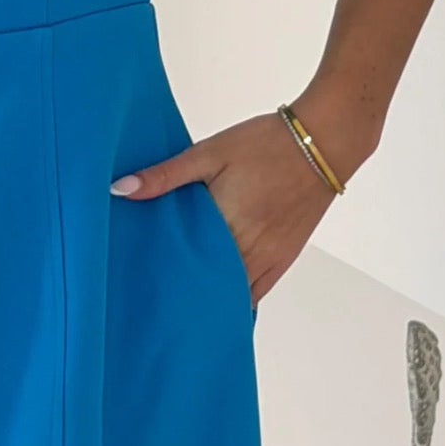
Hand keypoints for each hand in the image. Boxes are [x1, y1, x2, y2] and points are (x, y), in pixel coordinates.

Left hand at [109, 110, 338, 307]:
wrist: (324, 143)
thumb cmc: (266, 144)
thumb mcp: (209, 153)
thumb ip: (165, 175)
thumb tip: (121, 189)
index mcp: (224, 225)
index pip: (183, 266)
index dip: (159, 277)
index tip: (136, 285)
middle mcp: (247, 250)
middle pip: (206, 286)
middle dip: (181, 292)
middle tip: (151, 298)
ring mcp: (268, 259)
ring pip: (232, 295)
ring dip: (208, 298)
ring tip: (180, 302)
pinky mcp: (283, 259)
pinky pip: (257, 292)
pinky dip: (236, 298)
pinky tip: (218, 302)